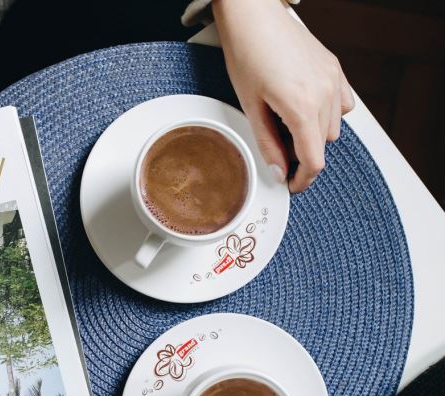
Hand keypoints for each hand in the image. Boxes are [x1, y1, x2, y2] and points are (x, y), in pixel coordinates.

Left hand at [213, 0, 354, 192]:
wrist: (254, 16)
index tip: (291, 185)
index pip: (313, 161)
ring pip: (334, 128)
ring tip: (287, 126)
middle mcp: (324, 94)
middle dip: (302, 156)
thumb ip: (267, 145)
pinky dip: (328, 115)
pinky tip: (306, 110)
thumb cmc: (247, 54)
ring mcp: (334, 79)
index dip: (302, 180)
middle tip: (279, 151)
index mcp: (301, 107)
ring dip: (314, 136)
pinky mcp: (335, 69)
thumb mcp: (251, 108)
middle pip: (323, 146)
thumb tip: (278, 172)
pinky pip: (342, 105)